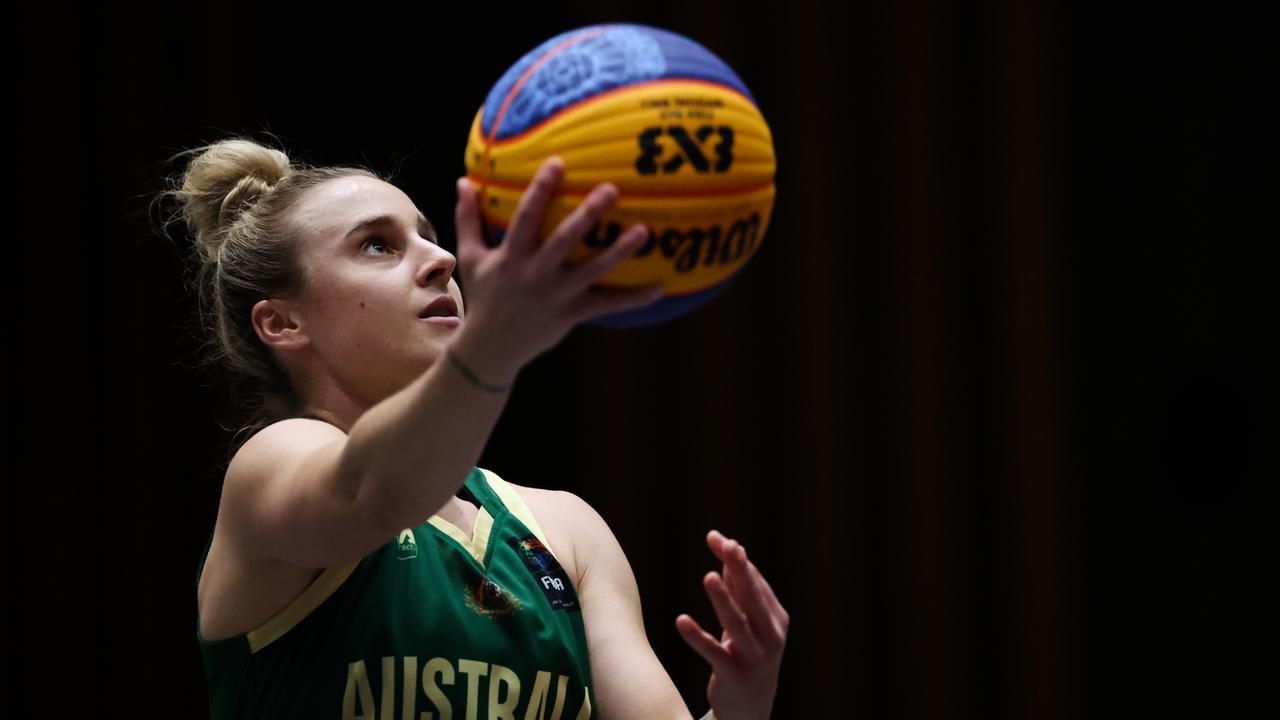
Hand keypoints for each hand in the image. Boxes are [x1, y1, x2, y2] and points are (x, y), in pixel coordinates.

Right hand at [451, 157, 664, 380]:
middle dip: (587, 214)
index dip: (541, 189)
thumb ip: (468, 218)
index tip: (559, 162)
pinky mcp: (571, 314)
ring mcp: (556, 295)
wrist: (489, 348)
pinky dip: (634, 298)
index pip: (527, 216)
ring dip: (619, 251)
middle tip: (611, 189)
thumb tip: (462, 180)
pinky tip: (660, 287)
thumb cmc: (484, 296)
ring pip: (592, 271)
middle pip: (564, 240)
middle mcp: (535, 274)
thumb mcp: (472, 257)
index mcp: (512, 256)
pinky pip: (607, 304)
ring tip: (644, 231)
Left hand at [676, 530, 788, 719]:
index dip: (737, 560)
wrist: (751, 707)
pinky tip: (681, 620)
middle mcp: (771, 636)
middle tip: (728, 547)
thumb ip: (738, 586)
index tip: (714, 538)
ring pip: (737, 624)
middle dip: (740, 571)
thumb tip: (727, 545)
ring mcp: (755, 657)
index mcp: (776, 618)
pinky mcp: (734, 674)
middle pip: (753, 598)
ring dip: (723, 600)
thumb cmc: (747, 652)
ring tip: (709, 577)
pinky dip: (698, 637)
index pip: (756, 583)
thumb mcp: (747, 621)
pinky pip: (714, 652)